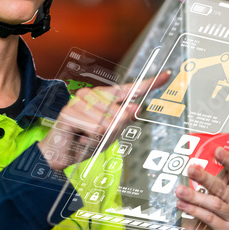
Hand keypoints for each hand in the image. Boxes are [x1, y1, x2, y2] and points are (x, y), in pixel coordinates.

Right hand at [37, 71, 170, 170]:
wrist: (60, 154)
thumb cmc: (83, 142)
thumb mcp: (110, 134)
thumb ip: (123, 121)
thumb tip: (135, 107)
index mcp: (104, 97)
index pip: (130, 89)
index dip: (151, 83)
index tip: (168, 75)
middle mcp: (92, 94)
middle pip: (122, 116)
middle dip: (111, 133)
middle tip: (94, 137)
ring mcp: (80, 101)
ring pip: (109, 124)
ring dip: (98, 138)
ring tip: (85, 137)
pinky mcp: (70, 111)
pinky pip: (96, 130)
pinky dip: (90, 141)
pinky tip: (78, 137)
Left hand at [176, 147, 228, 229]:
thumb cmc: (207, 212)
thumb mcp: (214, 191)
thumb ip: (224, 174)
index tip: (218, 150)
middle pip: (223, 188)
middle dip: (205, 177)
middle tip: (191, 169)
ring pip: (215, 203)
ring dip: (194, 196)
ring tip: (179, 190)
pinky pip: (209, 218)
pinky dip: (194, 210)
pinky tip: (182, 205)